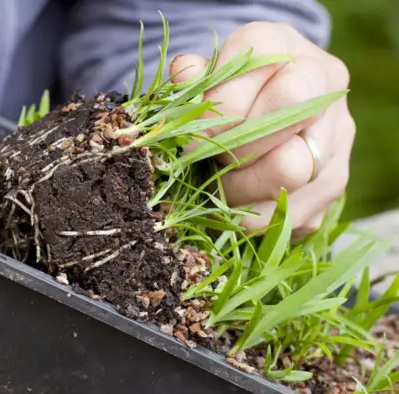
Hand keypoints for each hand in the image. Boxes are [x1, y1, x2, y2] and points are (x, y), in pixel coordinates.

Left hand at [169, 22, 353, 237]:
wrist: (268, 111)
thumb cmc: (229, 92)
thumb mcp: (210, 76)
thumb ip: (196, 77)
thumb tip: (185, 72)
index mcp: (291, 51)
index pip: (265, 72)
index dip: (223, 106)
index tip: (195, 132)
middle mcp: (325, 89)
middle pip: (288, 121)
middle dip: (234, 151)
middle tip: (204, 160)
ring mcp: (337, 140)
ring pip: (289, 174)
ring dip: (239, 190)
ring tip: (216, 184)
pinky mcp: (332, 185)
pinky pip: (287, 213)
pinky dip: (249, 215)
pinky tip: (233, 201)